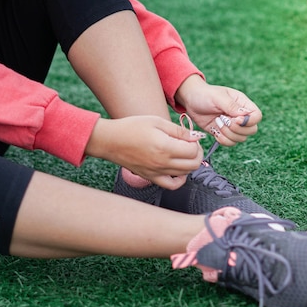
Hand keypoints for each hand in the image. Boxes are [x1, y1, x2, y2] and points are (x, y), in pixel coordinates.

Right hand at [85, 116, 204, 189]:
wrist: (110, 141)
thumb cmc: (131, 127)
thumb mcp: (157, 121)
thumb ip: (178, 131)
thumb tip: (195, 137)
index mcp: (165, 147)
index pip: (193, 151)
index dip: (195, 143)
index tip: (190, 137)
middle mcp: (162, 163)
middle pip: (193, 165)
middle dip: (197, 154)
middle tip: (191, 145)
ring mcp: (157, 172)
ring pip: (185, 174)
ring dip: (190, 164)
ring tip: (183, 153)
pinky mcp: (151, 177)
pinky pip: (172, 185)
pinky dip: (180, 180)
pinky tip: (178, 170)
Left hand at [174, 74, 261, 145]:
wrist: (191, 101)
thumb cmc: (205, 95)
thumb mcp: (218, 97)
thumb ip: (231, 106)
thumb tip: (243, 115)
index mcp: (242, 104)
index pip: (257, 116)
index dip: (249, 121)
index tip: (235, 119)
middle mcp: (240, 116)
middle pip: (251, 130)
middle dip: (237, 129)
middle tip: (223, 120)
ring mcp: (233, 126)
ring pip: (241, 138)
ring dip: (228, 134)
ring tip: (217, 122)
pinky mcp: (224, 133)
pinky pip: (230, 143)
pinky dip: (223, 140)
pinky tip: (215, 131)